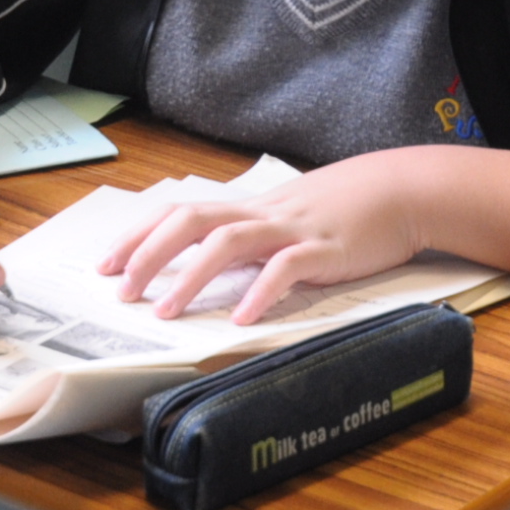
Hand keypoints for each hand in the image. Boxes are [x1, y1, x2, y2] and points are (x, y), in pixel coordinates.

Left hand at [96, 150, 429, 326]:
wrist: (402, 191)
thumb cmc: (344, 208)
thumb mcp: (287, 218)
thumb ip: (250, 237)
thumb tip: (208, 264)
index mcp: (247, 207)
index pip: (178, 211)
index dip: (139, 235)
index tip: (107, 263)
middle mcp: (260, 213)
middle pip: (189, 220)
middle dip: (149, 254)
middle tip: (121, 290)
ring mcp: (291, 229)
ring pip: (227, 242)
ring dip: (191, 277)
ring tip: (167, 311)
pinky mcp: (323, 249)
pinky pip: (285, 268)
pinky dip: (259, 292)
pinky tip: (243, 318)